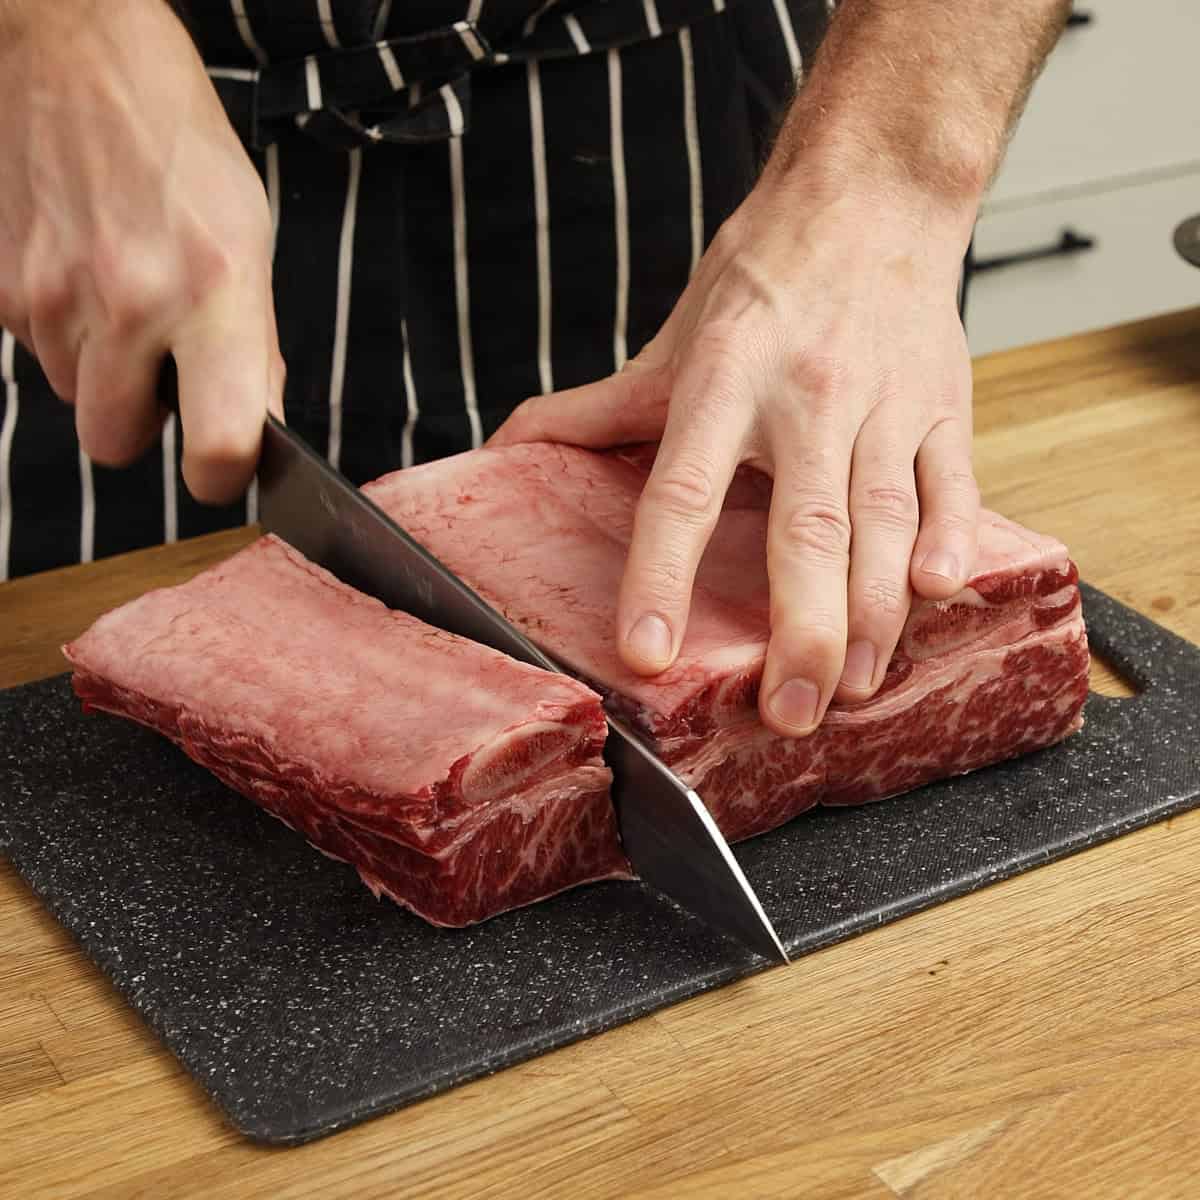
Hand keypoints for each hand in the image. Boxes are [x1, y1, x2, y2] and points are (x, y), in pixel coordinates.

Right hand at [0, 0, 282, 502]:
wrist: (80, 55)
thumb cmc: (182, 150)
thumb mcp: (251, 244)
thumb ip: (253, 345)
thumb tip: (254, 423)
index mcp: (213, 294)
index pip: (219, 441)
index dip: (222, 476)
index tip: (223, 473)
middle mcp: (131, 303)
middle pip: (116, 445)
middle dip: (143, 425)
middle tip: (167, 376)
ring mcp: (55, 295)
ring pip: (74, 399)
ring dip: (102, 374)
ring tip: (128, 303)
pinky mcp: (4, 284)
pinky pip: (38, 352)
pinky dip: (65, 334)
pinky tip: (88, 277)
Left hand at [490, 174, 979, 736]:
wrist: (870, 195)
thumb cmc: (764, 276)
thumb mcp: (671, 341)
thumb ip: (594, 409)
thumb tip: (508, 448)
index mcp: (722, 381)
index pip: (681, 492)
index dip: (661, 575)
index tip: (647, 651)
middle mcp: (805, 396)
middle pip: (805, 528)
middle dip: (798, 631)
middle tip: (785, 713)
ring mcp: (882, 402)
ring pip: (882, 521)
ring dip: (871, 614)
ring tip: (849, 689)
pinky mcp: (943, 404)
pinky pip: (950, 483)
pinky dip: (948, 539)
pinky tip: (935, 594)